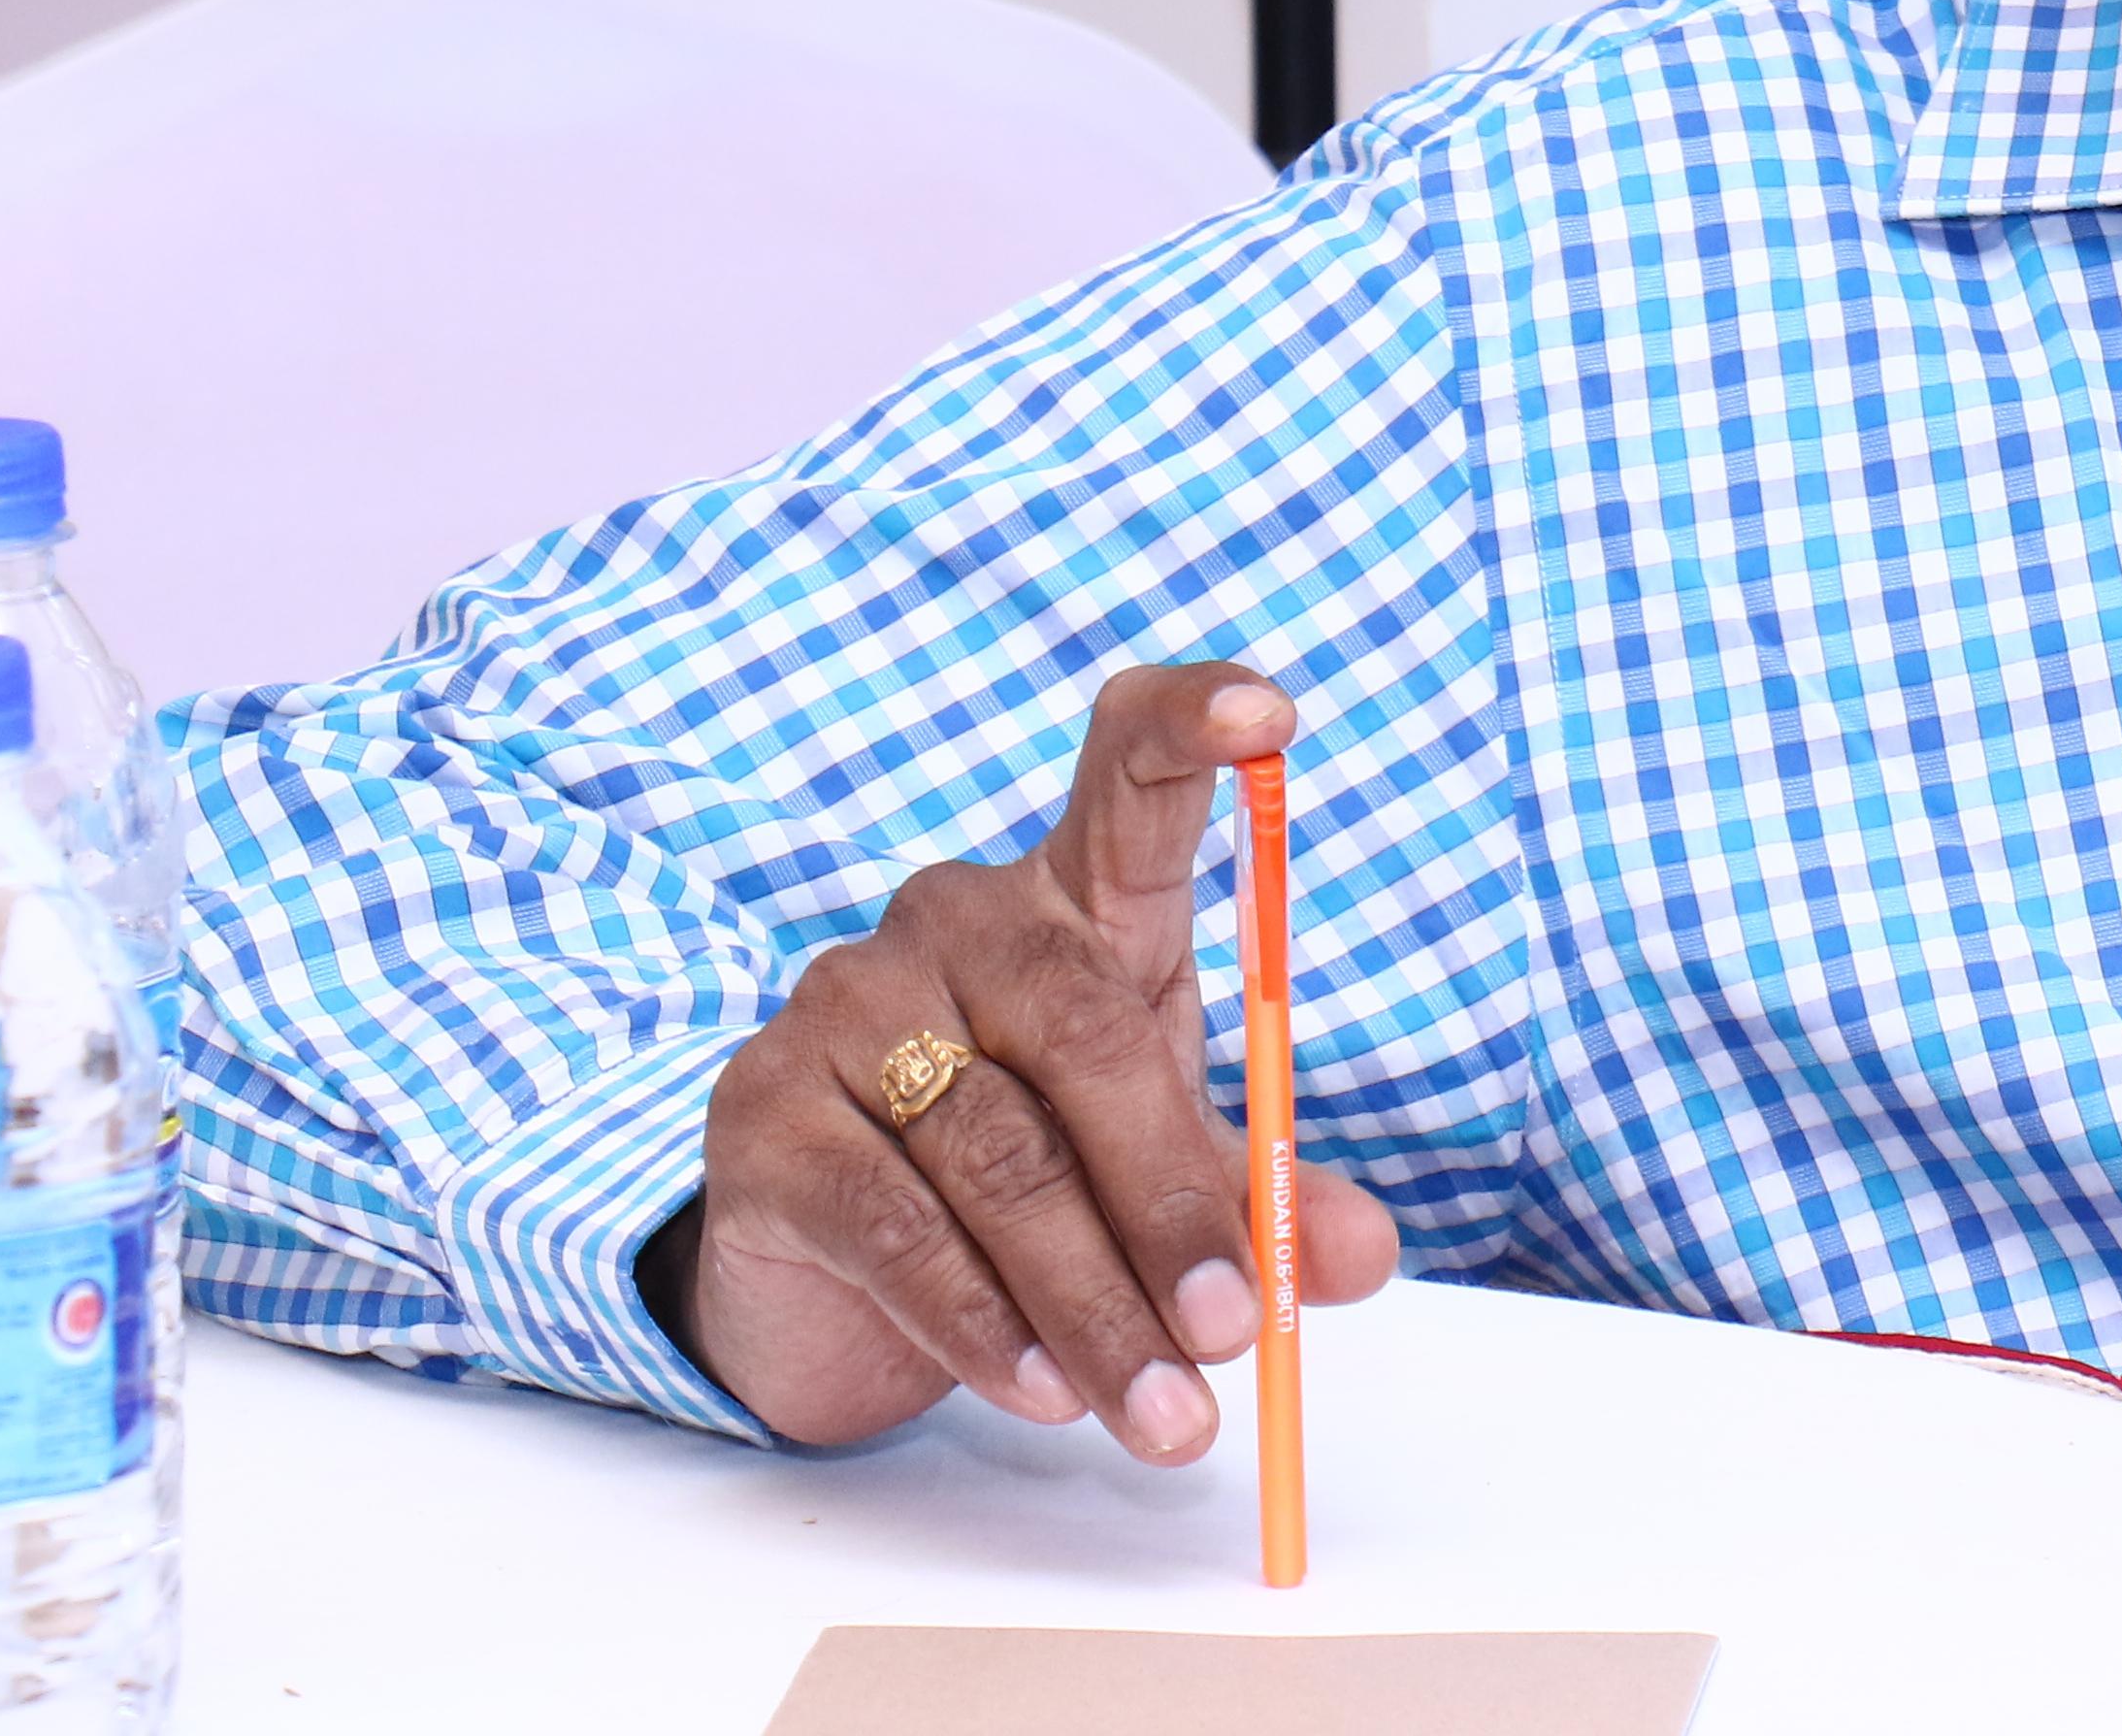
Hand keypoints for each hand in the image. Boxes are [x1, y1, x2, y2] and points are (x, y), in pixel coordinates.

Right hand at [669, 664, 1400, 1455]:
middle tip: (1236, 1329)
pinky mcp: (762, 1115)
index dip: (1192, 725)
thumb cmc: (1032, 1177)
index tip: (1270, 713)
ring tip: (1163, 1409)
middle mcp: (953, 923)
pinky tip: (1041, 1387)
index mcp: (1072, 900)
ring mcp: (843, 1007)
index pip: (1126, 772)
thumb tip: (1359, 1256)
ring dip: (1092, 1302)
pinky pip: (894, 1224)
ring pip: (996, 1154)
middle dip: (1171, 1200)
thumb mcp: (1165, 1173)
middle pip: (1084, 1026)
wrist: (835, 1281)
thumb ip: (1262, 1199)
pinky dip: (983, 1321)